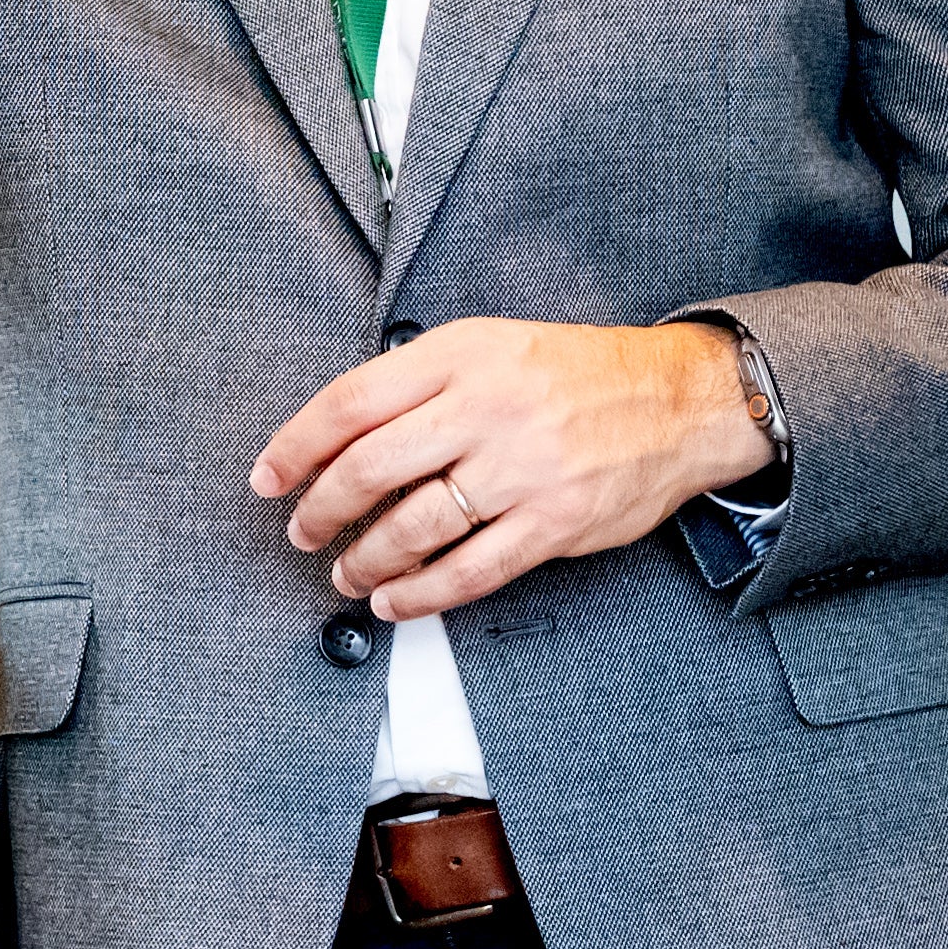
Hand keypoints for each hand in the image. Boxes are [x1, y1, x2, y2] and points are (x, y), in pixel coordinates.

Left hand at [255, 320, 774, 618]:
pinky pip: (470, 572)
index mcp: (461, 356)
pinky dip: (421, 596)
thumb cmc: (574, 373)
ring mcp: (523, 469)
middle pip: (371, 468)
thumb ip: (420, 382)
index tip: (268, 478)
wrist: (679, 400)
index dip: (296, 446)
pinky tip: (395, 603)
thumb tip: (340, 436)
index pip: (351, 402)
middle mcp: (487, 409)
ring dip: (365, 560)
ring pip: (414, 527)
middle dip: (321, 510)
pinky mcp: (554, 523)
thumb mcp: (491, 345)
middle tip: (301, 531)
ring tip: (345, 573)